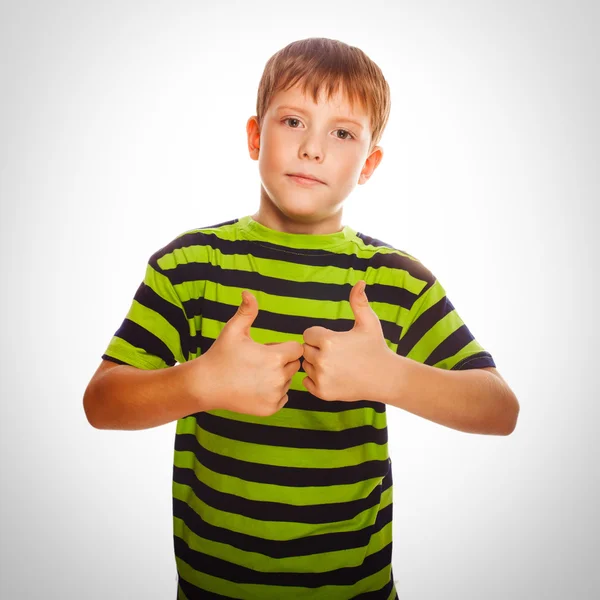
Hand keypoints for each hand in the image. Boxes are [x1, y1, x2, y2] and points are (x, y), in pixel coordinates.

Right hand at [198, 291, 303, 415]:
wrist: (205, 385)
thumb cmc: (220, 355)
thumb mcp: (233, 330)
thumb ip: (247, 311)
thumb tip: (248, 292)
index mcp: (275, 357)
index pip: (296, 349)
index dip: (283, 347)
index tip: (267, 349)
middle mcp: (278, 378)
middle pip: (294, 365)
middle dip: (281, 361)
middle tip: (259, 362)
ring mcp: (275, 395)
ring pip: (288, 382)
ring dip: (278, 377)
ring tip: (256, 375)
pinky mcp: (270, 409)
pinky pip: (283, 397)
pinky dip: (273, 393)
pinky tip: (256, 387)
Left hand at [301, 280, 390, 401]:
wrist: (386, 378)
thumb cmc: (376, 347)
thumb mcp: (369, 322)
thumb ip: (359, 302)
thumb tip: (360, 282)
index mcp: (328, 341)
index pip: (308, 334)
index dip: (319, 336)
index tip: (334, 340)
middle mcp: (322, 360)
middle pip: (305, 350)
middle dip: (317, 349)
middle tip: (336, 353)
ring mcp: (321, 378)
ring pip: (306, 366)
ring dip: (315, 364)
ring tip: (336, 364)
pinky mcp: (322, 392)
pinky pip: (307, 382)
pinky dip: (316, 379)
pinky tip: (333, 376)